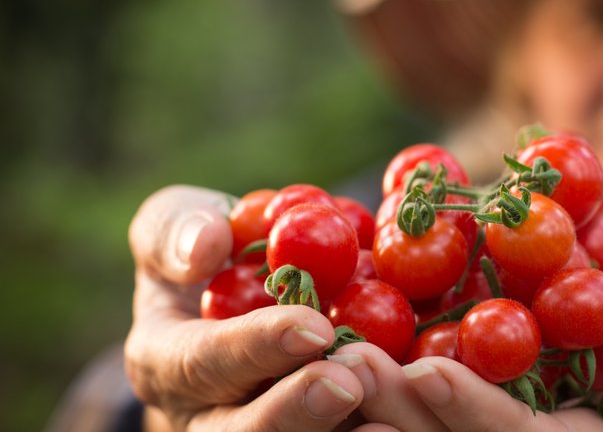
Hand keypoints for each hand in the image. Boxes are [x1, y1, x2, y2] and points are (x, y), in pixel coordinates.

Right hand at [125, 185, 367, 431]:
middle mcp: (204, 416)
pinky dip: (371, 430)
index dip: (257, 347)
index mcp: (165, 361)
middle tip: (348, 385)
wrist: (241, 295)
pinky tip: (405, 425)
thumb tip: (205, 247)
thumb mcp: (176, 224)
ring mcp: (259, 430)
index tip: (312, 328)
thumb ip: (175, 228)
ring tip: (388, 422)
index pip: (204, 360)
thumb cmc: (210, 253)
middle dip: (295, 412)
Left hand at [325, 232, 602, 430]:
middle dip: (401, 412)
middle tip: (346, 367)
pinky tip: (314, 332)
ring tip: (313, 350)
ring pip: (416, 420)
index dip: (479, 417)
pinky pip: (399, 381)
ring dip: (364, 392)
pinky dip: (357, 363)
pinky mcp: (449, 378)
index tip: (428, 376)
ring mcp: (485, 408)